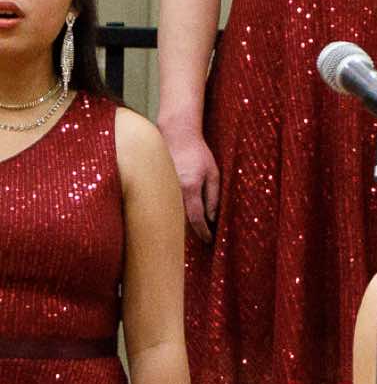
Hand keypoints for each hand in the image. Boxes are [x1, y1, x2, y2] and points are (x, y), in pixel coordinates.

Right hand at [162, 124, 218, 241]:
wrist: (176, 136)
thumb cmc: (198, 154)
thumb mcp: (214, 173)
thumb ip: (213, 196)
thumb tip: (213, 218)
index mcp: (189, 187)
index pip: (195, 218)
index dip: (202, 232)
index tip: (209, 240)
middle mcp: (173, 190)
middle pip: (179, 221)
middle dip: (189, 236)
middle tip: (199, 246)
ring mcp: (162, 188)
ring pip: (169, 215)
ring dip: (178, 228)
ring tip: (188, 238)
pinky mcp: (156, 186)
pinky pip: (163, 206)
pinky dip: (170, 216)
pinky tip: (176, 222)